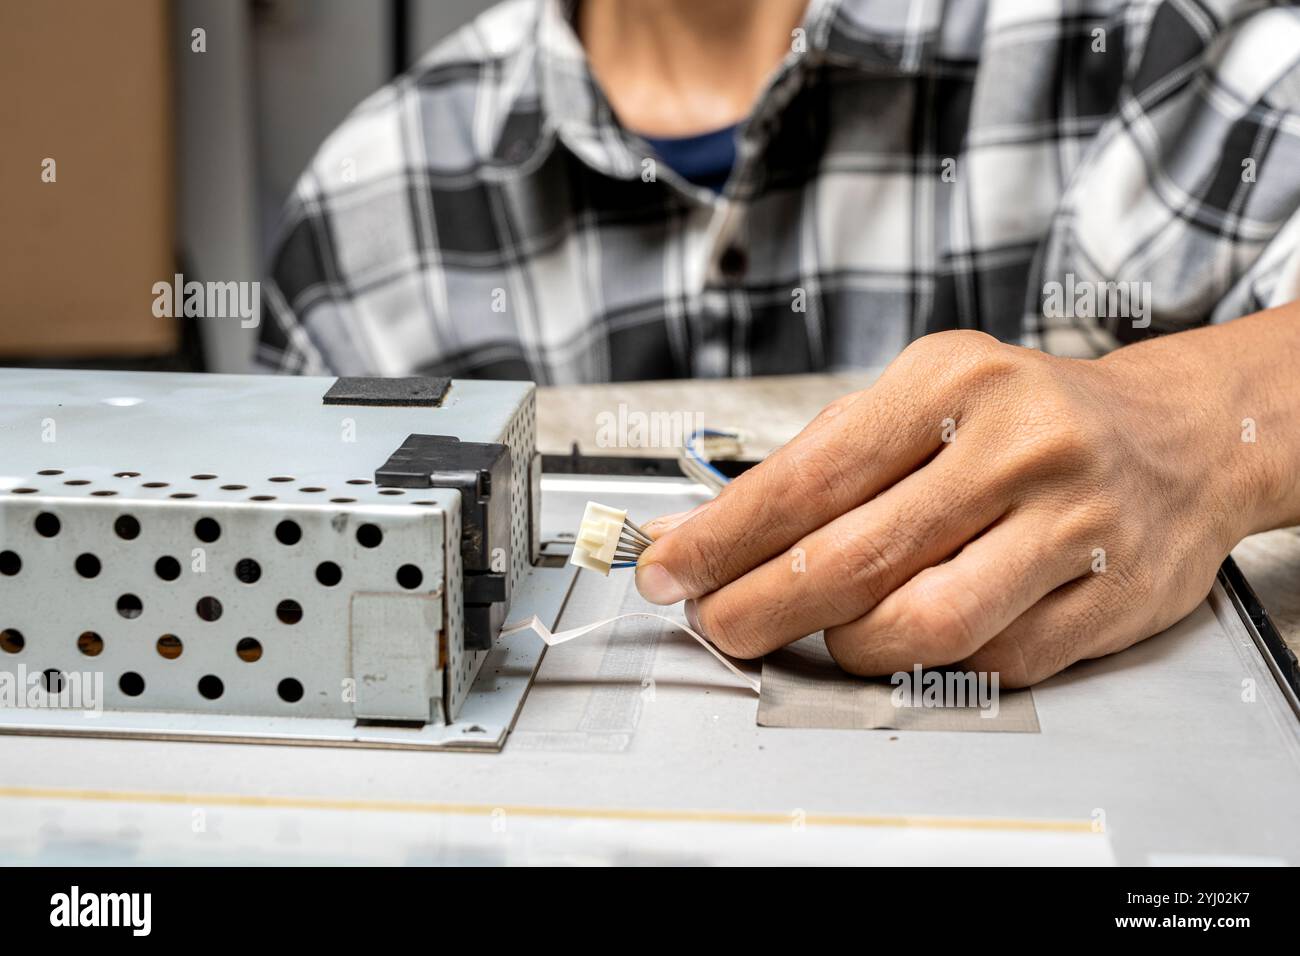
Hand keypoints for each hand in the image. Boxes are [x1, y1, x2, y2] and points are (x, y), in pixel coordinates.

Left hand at [635, 328, 1287, 685]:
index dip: (722, 538)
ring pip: (919, 626)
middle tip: (719, 623)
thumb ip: (824, 462)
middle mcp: (1015, 448)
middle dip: (757, 607)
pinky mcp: (1106, 599)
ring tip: (821, 634)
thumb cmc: (1025, 416)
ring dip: (844, 647)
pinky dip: (928, 663)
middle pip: (850, 560)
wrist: (1175, 436)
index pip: (807, 477)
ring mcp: (1069, 526)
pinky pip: (988, 662)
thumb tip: (709, 532)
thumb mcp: (925, 396)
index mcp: (951, 383)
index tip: (670, 570)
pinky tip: (908, 636)